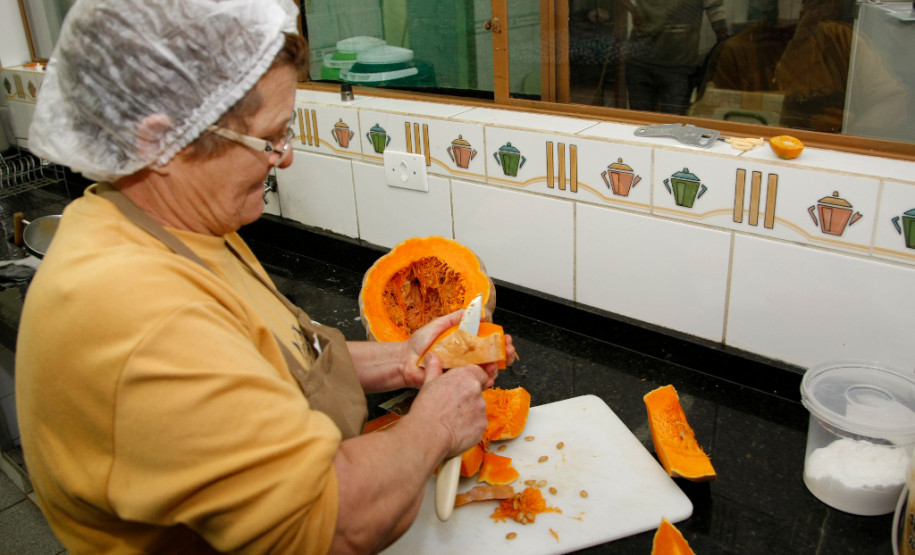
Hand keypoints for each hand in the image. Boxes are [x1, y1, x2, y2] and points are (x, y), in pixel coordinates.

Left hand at [400, 311, 516, 389]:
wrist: (405, 361)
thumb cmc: (419, 344)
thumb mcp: (438, 325)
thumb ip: (454, 318)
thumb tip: (473, 310)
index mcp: (463, 344)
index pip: (486, 342)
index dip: (498, 341)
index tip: (506, 338)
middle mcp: (465, 358)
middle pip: (490, 357)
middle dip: (504, 354)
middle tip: (509, 350)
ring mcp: (461, 371)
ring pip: (485, 371)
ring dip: (497, 367)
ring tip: (500, 362)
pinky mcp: (456, 383)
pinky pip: (473, 384)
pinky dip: (484, 381)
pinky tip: (489, 376)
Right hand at [409, 355, 489, 456]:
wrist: (428, 434)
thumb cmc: (426, 408)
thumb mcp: (428, 383)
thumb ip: (434, 368)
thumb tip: (432, 356)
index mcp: (465, 376)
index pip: (480, 373)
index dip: (472, 379)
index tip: (463, 386)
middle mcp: (477, 391)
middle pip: (477, 392)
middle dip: (468, 397)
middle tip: (451, 405)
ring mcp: (481, 409)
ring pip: (478, 409)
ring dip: (469, 412)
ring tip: (451, 419)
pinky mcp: (482, 426)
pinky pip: (478, 424)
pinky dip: (470, 426)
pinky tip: (456, 429)